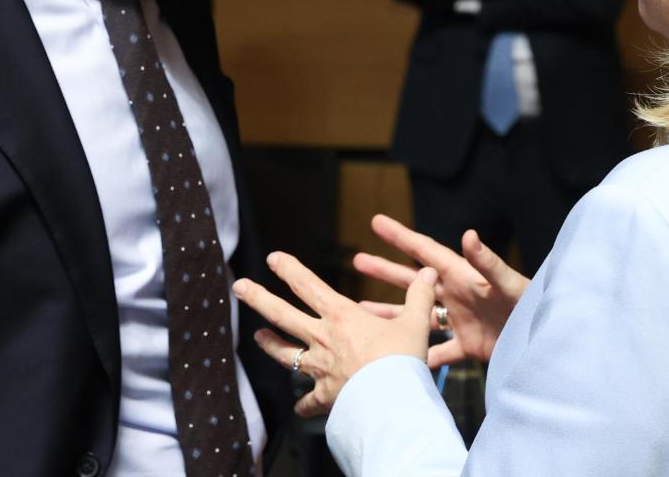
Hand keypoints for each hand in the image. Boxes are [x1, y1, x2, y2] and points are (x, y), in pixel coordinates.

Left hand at [234, 252, 438, 417]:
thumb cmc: (401, 360)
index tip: (273, 258)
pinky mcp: (324, 395)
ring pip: (284, 354)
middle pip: (281, 314)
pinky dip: (303, 405)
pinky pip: (308, 401)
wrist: (391, 402)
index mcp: (340, 316)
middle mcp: (322, 338)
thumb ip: (419, 296)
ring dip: (270, 345)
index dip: (289, 269)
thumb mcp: (415, 323)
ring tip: (256, 338)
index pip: (307, 285)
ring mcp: (319, 368)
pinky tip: (298, 409)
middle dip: (258, 298)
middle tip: (239, 287)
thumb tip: (429, 272)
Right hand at [352, 215, 529, 366]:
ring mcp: (461, 320)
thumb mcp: (508, 283)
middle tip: (357, 261)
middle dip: (386, 271)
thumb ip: (488, 262)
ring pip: (417, 315)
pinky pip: (437, 350)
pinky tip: (397, 359)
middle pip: (414, 281)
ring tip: (362, 310)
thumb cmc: (533, 306)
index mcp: (462, 275)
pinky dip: (419, 355)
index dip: (401, 236)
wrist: (547, 342)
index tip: (377, 221)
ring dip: (392, 313)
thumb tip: (469, 235)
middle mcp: (457, 295)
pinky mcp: (469, 345)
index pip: (425, 251)